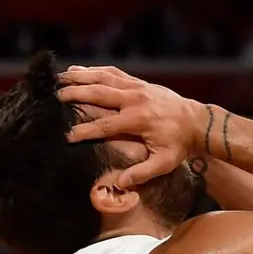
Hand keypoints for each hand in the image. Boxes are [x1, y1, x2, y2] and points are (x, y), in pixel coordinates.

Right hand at [57, 66, 210, 188]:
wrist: (197, 121)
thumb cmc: (179, 144)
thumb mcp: (165, 162)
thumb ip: (143, 173)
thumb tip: (122, 183)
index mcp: (138, 120)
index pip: (104, 125)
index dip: (84, 131)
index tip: (67, 136)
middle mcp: (134, 99)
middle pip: (98, 93)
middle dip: (75, 94)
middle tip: (55, 97)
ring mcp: (136, 87)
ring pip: (103, 78)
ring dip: (81, 76)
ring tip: (60, 77)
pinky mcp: (138, 82)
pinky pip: (113, 73)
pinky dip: (95, 70)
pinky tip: (80, 70)